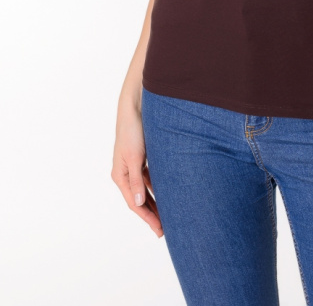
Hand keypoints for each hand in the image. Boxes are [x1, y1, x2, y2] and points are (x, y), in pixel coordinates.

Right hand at [111, 105, 163, 237]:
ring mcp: (133, 166)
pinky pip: (150, 179)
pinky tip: (167, 194)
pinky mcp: (141, 158)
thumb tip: (139, 203)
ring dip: (155, 202)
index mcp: (120, 175)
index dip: (147, 218)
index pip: (135, 204)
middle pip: (140, 199)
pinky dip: (157, 187)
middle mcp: (125, 173)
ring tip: (168, 215)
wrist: (135, 108)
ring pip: (145, 190)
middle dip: (152, 214)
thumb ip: (137, 180)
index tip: (160, 230)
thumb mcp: (135, 157)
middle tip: (165, 230)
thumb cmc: (133, 131)